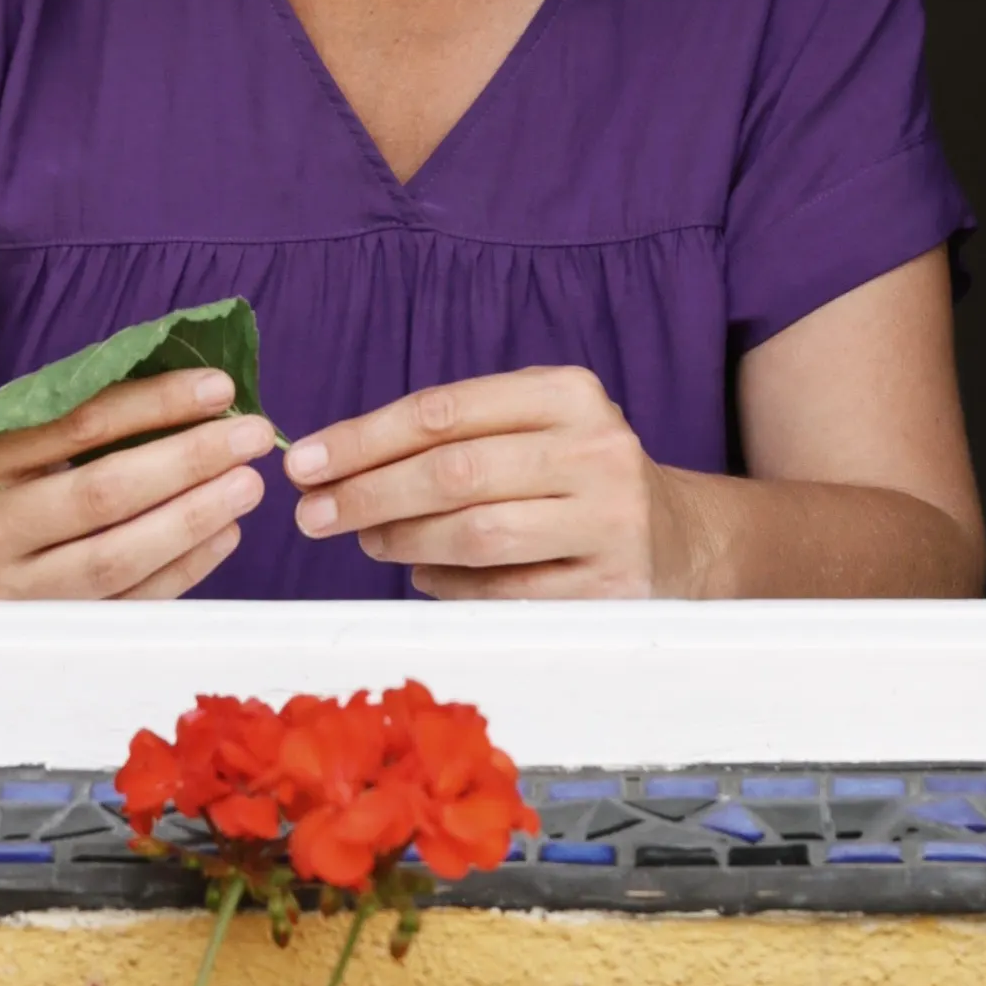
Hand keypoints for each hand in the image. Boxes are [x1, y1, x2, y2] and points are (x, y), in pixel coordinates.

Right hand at [0, 368, 273, 598]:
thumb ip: (59, 407)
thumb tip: (173, 380)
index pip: (75, 425)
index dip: (153, 403)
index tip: (217, 386)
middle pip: (101, 496)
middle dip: (189, 462)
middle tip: (253, 435)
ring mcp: (2, 597)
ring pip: (114, 561)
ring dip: (192, 521)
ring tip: (247, 486)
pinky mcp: (30, 637)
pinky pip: (119, 607)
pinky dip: (178, 573)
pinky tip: (219, 536)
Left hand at [283, 366, 699, 597]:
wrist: (680, 536)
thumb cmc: (574, 471)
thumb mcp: (533, 424)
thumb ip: (452, 432)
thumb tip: (336, 466)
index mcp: (568, 393)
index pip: (443, 411)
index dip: (363, 438)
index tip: (305, 460)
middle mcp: (595, 449)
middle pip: (453, 473)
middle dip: (368, 493)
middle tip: (313, 512)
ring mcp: (609, 521)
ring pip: (476, 536)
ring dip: (402, 540)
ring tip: (365, 538)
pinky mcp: (611, 588)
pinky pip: (505, 593)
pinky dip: (448, 584)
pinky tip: (422, 572)